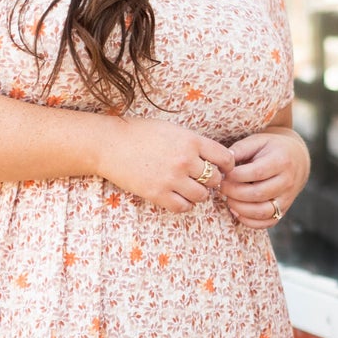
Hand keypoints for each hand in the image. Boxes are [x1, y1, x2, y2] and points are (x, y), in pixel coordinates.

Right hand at [96, 119, 235, 213]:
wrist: (110, 144)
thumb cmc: (141, 133)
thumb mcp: (172, 130)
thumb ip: (194, 143)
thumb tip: (215, 158)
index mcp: (191, 141)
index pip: (225, 158)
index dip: (227, 165)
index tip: (221, 168)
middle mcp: (185, 160)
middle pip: (215, 179)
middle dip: (212, 181)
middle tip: (201, 179)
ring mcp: (172, 179)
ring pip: (202, 196)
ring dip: (198, 194)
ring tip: (188, 188)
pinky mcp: (158, 194)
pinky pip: (183, 207)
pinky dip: (184, 205)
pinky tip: (178, 197)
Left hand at [220, 129, 310, 227]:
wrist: (297, 160)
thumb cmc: (271, 149)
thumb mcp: (258, 141)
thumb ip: (240, 149)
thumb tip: (222, 162)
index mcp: (281, 160)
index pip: (257, 172)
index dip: (236, 176)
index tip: (223, 174)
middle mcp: (287, 181)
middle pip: (258, 194)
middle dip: (234, 193)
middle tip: (222, 187)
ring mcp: (287, 198)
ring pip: (262, 211)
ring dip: (240, 209)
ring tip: (228, 199)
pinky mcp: (284, 211)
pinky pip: (267, 222)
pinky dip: (249, 221)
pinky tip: (236, 211)